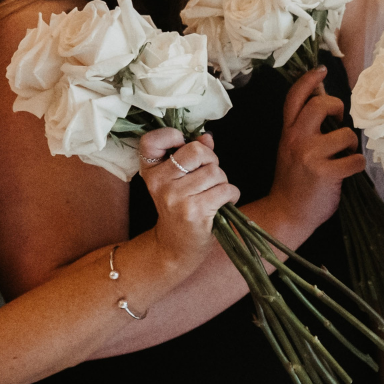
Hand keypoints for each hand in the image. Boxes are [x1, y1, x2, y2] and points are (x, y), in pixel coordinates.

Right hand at [139, 128, 239, 268]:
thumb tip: (207, 137)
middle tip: (209, 176)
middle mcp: (158, 182)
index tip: (182, 145)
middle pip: (196, 151)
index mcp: (151, 171)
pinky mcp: (194, 210)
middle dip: (211, 161)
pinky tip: (223, 203)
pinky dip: (232, 195)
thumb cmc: (181, 208)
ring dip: (223, 181)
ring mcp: (175, 196)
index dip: (170, 136)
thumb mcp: (178, 181)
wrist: (176, 247)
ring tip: (214, 194)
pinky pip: (225, 189)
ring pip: (215, 172)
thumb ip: (192, 155)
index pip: (151, 141)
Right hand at [262, 67, 365, 242]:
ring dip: (352, 145)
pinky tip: (349, 172)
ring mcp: (310, 156)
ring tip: (345, 156)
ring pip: (345, 134)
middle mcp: (296, 139)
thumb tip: (323, 101)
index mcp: (287, 132)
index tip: (321, 70)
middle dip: (338, 108)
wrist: (286, 214)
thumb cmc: (294, 182)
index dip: (308, 80)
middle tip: (341, 120)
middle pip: (320, 105)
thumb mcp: (291, 149)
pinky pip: (355, 160)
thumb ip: (304, 129)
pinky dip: (357, 165)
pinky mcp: (325, 173)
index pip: (295, 97)